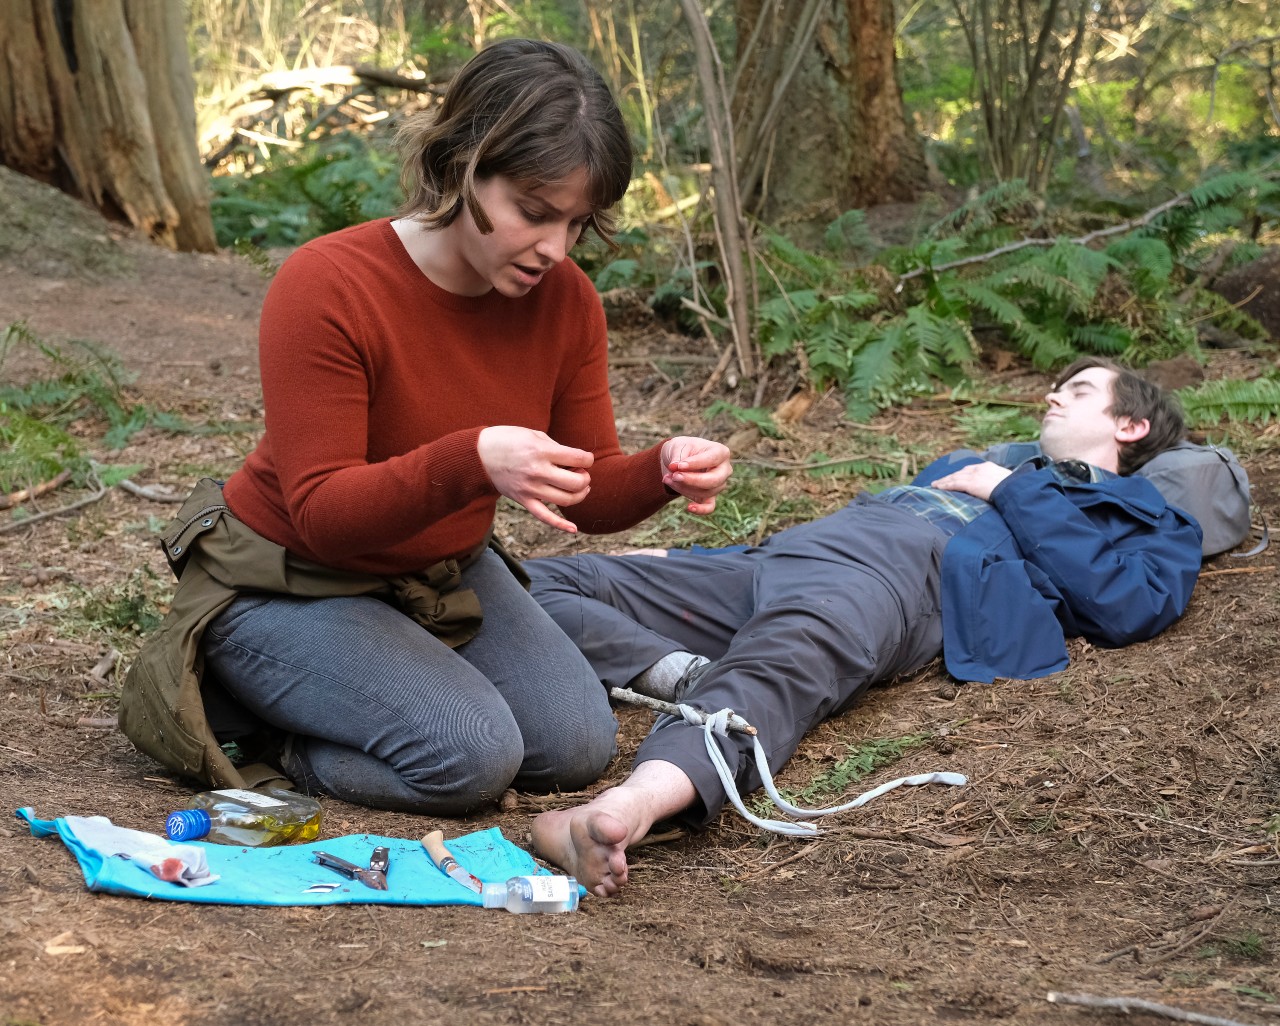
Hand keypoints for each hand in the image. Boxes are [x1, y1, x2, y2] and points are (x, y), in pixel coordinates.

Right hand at [478, 426, 592, 532]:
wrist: (480, 455)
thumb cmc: (509, 440)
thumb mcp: (534, 435)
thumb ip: (556, 448)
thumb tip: (575, 461)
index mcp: (542, 451)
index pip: (578, 459)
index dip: (587, 459)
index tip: (585, 459)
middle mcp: (538, 472)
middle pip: (576, 483)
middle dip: (585, 478)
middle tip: (582, 473)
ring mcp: (530, 489)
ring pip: (566, 500)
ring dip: (580, 494)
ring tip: (580, 487)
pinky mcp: (523, 500)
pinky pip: (544, 517)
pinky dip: (561, 525)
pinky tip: (574, 529)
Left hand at [660, 436, 731, 514]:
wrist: (680, 460)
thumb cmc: (684, 449)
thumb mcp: (679, 446)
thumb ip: (678, 456)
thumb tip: (674, 467)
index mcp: (721, 452)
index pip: (712, 459)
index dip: (695, 464)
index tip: (676, 465)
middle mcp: (724, 470)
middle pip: (714, 480)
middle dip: (692, 480)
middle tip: (674, 476)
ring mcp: (719, 484)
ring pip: (705, 492)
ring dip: (684, 488)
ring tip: (667, 478)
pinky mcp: (710, 497)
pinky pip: (710, 507)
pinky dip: (700, 510)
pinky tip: (689, 507)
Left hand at [929, 460, 1010, 501]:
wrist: (1015, 488)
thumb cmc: (1015, 488)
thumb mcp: (1007, 482)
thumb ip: (999, 484)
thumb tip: (1000, 490)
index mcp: (988, 467)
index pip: (971, 470)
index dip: (961, 474)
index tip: (955, 477)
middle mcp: (979, 469)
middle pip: (960, 472)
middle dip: (949, 477)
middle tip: (940, 481)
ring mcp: (974, 476)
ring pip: (954, 478)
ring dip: (944, 481)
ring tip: (935, 485)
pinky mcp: (971, 484)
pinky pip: (954, 484)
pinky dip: (945, 486)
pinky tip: (938, 488)